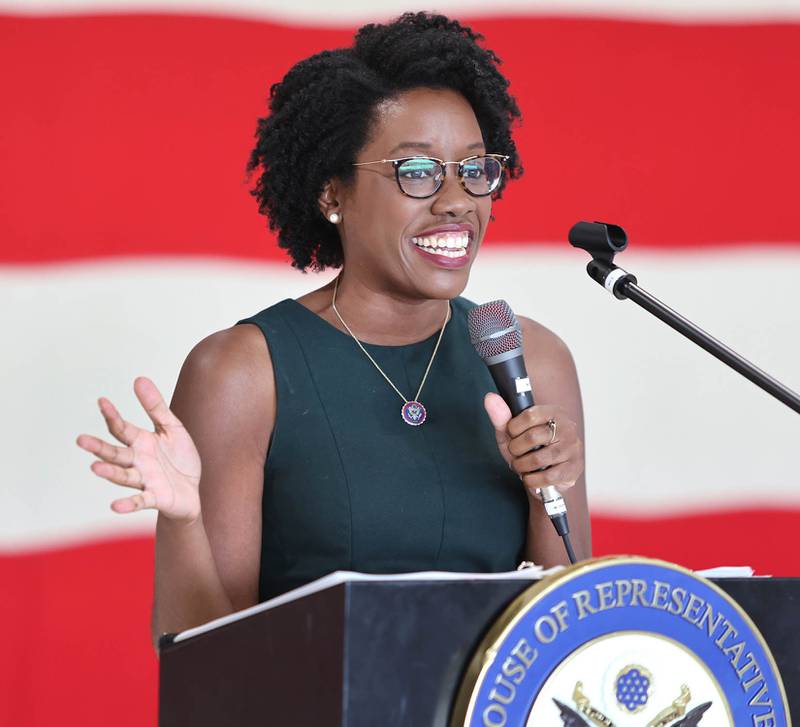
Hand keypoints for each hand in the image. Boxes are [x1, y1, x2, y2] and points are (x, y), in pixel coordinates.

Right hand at [77, 377, 201, 522]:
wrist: (194, 489)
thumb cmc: (179, 458)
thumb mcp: (171, 427)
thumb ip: (155, 406)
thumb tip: (139, 378)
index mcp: (140, 442)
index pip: (121, 428)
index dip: (112, 415)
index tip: (102, 401)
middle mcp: (137, 461)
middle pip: (115, 453)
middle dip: (99, 447)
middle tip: (80, 440)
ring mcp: (144, 480)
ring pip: (123, 475)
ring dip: (110, 472)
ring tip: (94, 467)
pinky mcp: (155, 497)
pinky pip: (140, 501)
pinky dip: (128, 504)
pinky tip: (115, 506)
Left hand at [484, 392, 583, 494]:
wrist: (547, 476)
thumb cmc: (529, 449)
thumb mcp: (512, 433)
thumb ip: (501, 416)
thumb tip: (490, 398)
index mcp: (553, 412)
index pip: (529, 415)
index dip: (513, 428)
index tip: (512, 434)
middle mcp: (567, 427)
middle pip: (532, 437)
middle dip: (516, 449)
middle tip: (516, 453)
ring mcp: (572, 448)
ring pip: (538, 459)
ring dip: (522, 466)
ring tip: (521, 465)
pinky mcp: (574, 468)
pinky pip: (547, 477)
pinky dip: (532, 480)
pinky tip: (531, 476)